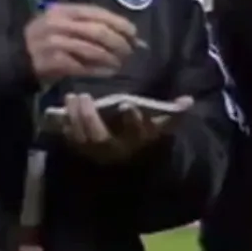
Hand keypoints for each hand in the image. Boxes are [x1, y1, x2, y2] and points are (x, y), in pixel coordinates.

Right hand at [25, 4, 136, 85]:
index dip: (119, 23)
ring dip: (111, 58)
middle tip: (130, 52)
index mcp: (63, 10)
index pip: (98, 13)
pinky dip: (98, 70)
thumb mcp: (63, 23)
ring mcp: (54, 43)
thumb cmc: (46, 38)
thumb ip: (90, 24)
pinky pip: (81, 66)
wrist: (15, 57)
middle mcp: (58, 23)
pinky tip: (107, 72)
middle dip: (119, 43)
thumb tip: (130, 34)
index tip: (134, 34)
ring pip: (92, 50)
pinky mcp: (52, 62)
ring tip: (120, 63)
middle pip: (99, 32)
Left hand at [57, 93, 193, 163]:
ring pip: (82, 139)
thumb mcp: (162, 123)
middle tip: (85, 97)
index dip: (132, 120)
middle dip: (90, 118)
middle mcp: (116, 149)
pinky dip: (66, 126)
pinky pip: (71, 141)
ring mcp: (98, 152)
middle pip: (100, 137)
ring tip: (73, 98)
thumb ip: (175, 112)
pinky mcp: (83, 150)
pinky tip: (62, 110)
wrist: (128, 153)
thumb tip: (188, 101)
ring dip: (75, 119)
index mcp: (137, 140)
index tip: (126, 104)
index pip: (136, 131)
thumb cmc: (146, 132)